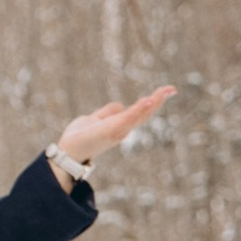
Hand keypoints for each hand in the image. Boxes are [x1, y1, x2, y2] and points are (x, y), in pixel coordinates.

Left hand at [54, 84, 175, 168]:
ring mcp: (119, 130)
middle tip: (172, 89)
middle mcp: (123, 128)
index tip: (167, 90)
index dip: (154, 101)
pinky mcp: (112, 130)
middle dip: (159, 100)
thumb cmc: (80, 138)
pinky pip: (128, 118)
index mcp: (120, 124)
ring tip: (164, 92)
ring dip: (152, 104)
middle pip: (145, 112)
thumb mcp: (94, 119)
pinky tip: (148, 101)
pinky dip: (139, 110)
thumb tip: (120, 105)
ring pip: (139, 114)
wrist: (68, 151)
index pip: (141, 110)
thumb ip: (107, 112)